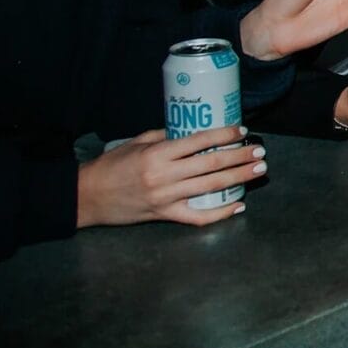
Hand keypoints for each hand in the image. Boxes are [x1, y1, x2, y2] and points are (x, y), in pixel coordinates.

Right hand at [75, 127, 262, 227]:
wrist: (87, 197)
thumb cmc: (111, 166)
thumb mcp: (137, 143)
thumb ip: (165, 137)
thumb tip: (194, 132)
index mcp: (158, 154)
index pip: (199, 141)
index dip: (224, 135)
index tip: (242, 131)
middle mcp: (164, 175)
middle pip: (211, 164)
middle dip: (240, 157)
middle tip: (260, 151)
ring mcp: (166, 198)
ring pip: (210, 187)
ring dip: (238, 178)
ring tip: (258, 170)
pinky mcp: (164, 215)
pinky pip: (197, 217)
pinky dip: (220, 213)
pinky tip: (238, 206)